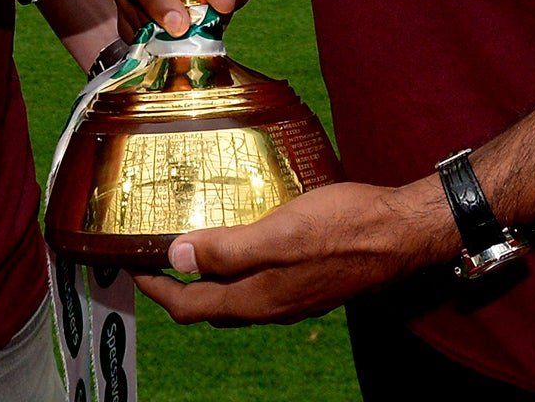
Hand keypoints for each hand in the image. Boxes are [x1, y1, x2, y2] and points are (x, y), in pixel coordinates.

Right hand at [115, 0, 257, 38]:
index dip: (158, 1)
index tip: (181, 24)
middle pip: (130, 0)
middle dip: (154, 25)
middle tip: (181, 40)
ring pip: (130, 22)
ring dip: (153, 40)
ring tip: (180, 48)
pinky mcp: (134, 19)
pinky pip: (134, 38)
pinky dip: (150, 49)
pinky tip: (170, 52)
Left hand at [132, 179, 459, 325]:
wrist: (400, 233)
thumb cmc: (342, 228)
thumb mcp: (277, 232)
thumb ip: (227, 250)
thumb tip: (177, 258)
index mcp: (257, 298)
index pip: (191, 305)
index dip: (158, 289)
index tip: (134, 266)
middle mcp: (271, 305)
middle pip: (210, 306)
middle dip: (178, 286)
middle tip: (157, 257)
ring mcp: (293, 296)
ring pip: (236, 296)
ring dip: (209, 277)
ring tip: (193, 245)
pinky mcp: (309, 280)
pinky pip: (260, 282)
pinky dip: (238, 268)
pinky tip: (243, 240)